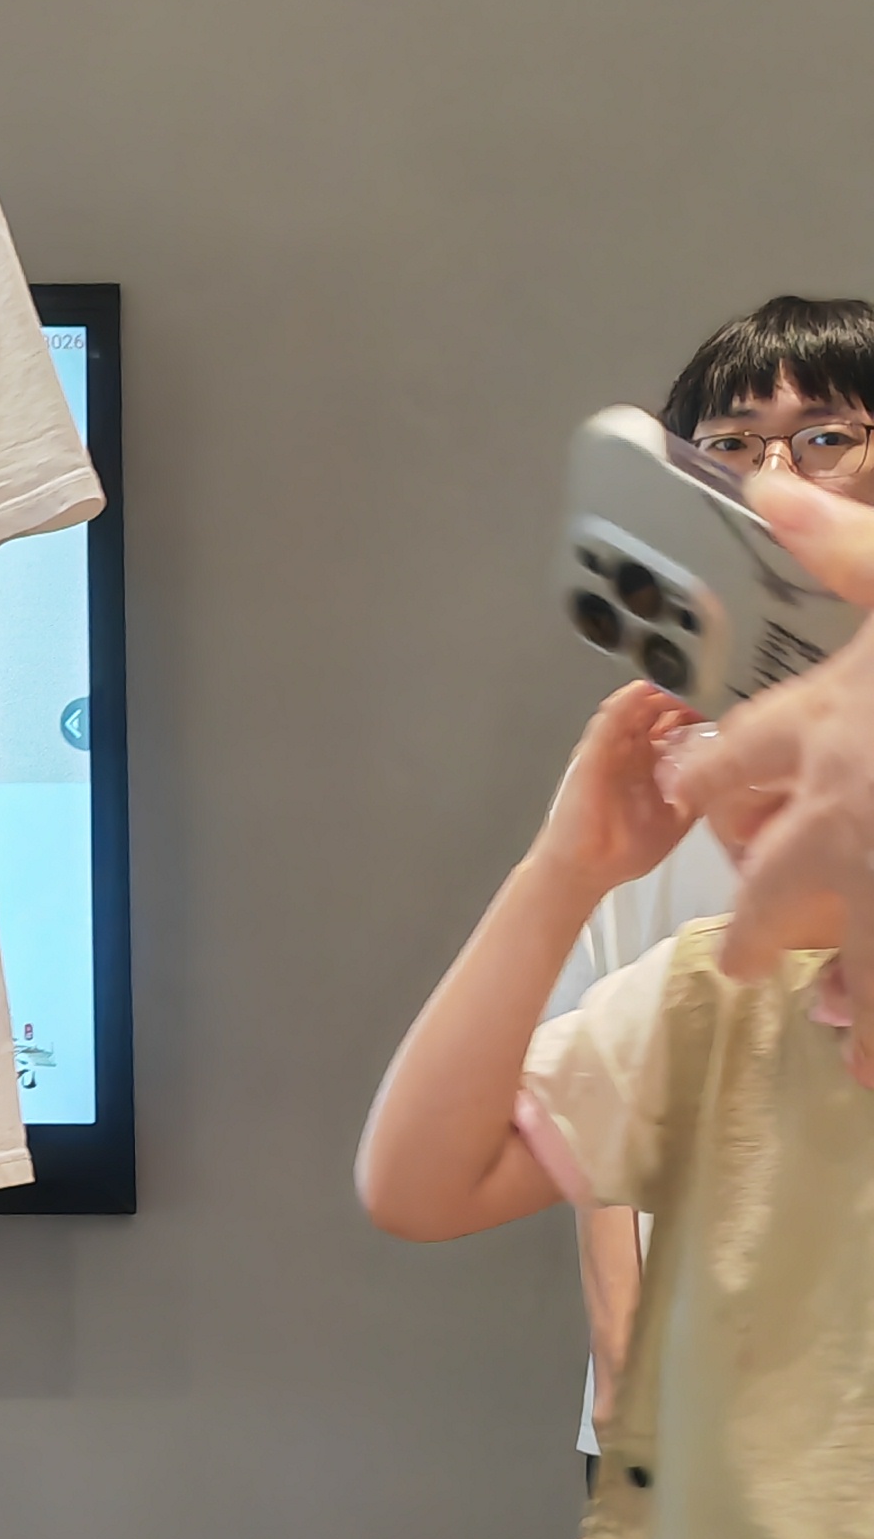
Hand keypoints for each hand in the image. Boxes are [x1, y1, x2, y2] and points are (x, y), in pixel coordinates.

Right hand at [533, 679, 699, 896]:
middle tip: (705, 685)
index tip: (718, 705)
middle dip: (681, 697)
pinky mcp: (591, 755)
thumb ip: (700, 793)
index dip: (696, 714)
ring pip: (633, 709)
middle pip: (656, 712)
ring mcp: (609, 752)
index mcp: (649, 767)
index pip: (674, 728)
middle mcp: (629, 754)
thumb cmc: (620, 851)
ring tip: (680, 679)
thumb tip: (731, 779)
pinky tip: (642, 691)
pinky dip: (624, 704)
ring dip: (656, 693)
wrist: (585, 870)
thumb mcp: (678, 818)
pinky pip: (607, 722)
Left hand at [664, 475, 873, 1054]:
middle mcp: (838, 821)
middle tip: (747, 954)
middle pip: (764, 896)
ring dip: (847, 1001)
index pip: (728, 762)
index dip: (708, 779)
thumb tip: (768, 494)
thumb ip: (845, 544)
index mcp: (819, 729)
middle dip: (757, 927)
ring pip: (843, 967)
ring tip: (847, 1044)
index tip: (692, 793)